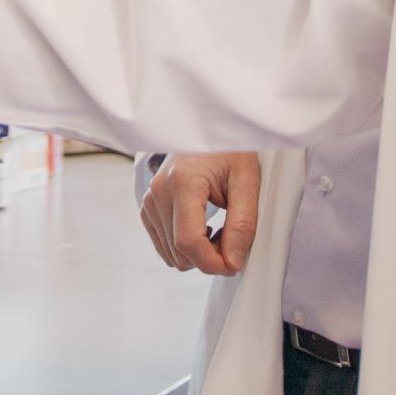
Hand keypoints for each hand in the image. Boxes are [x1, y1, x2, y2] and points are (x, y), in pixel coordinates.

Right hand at [141, 151, 261, 275]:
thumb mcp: (247, 182)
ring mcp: (150, 201)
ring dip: (198, 253)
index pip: (189, 242)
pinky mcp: (148, 208)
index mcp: (183, 182)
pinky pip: (164, 247)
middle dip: (210, 257)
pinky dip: (185, 247)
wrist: (206, 130)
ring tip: (218, 230)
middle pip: (180, 253)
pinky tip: (203, 228)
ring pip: (171, 255)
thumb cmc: (228, 150)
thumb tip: (233, 262)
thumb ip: (242, 225)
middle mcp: (159, 192)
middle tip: (232, 238)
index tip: (234, 264)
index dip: (213, 263)